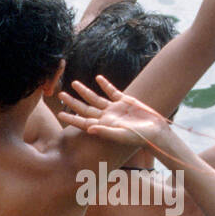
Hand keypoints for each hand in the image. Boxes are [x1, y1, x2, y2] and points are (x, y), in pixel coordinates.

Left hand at [56, 75, 171, 149]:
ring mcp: (115, 108)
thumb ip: (105, 131)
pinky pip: (112, 91)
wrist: (156, 131)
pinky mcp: (125, 101)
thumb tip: (89, 129)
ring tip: (74, 83)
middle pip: (85, 108)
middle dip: (72, 102)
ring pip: (95, 98)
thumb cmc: (139, 137)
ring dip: (85, 91)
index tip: (59, 114)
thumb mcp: (121, 135)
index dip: (71, 118)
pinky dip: (105, 84)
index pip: (83, 121)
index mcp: (103, 125)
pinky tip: (98, 78)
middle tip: (60, 94)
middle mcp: (106, 116)